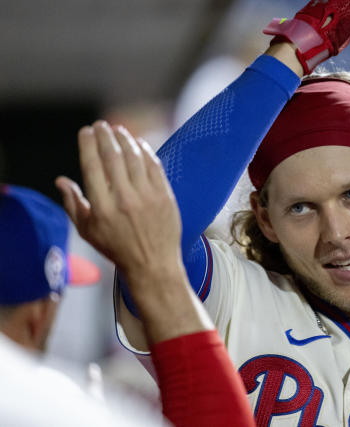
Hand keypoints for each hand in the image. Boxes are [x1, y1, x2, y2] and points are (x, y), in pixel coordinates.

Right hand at [55, 121, 181, 279]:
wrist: (153, 265)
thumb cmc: (118, 249)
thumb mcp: (88, 232)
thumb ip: (73, 204)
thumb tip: (60, 181)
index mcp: (102, 208)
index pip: (92, 166)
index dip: (88, 144)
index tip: (86, 131)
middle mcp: (125, 200)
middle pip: (113, 157)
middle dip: (105, 136)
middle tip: (101, 125)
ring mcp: (148, 197)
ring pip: (135, 158)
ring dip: (125, 139)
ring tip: (118, 130)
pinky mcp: (165, 197)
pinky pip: (154, 167)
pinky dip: (145, 152)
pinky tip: (139, 143)